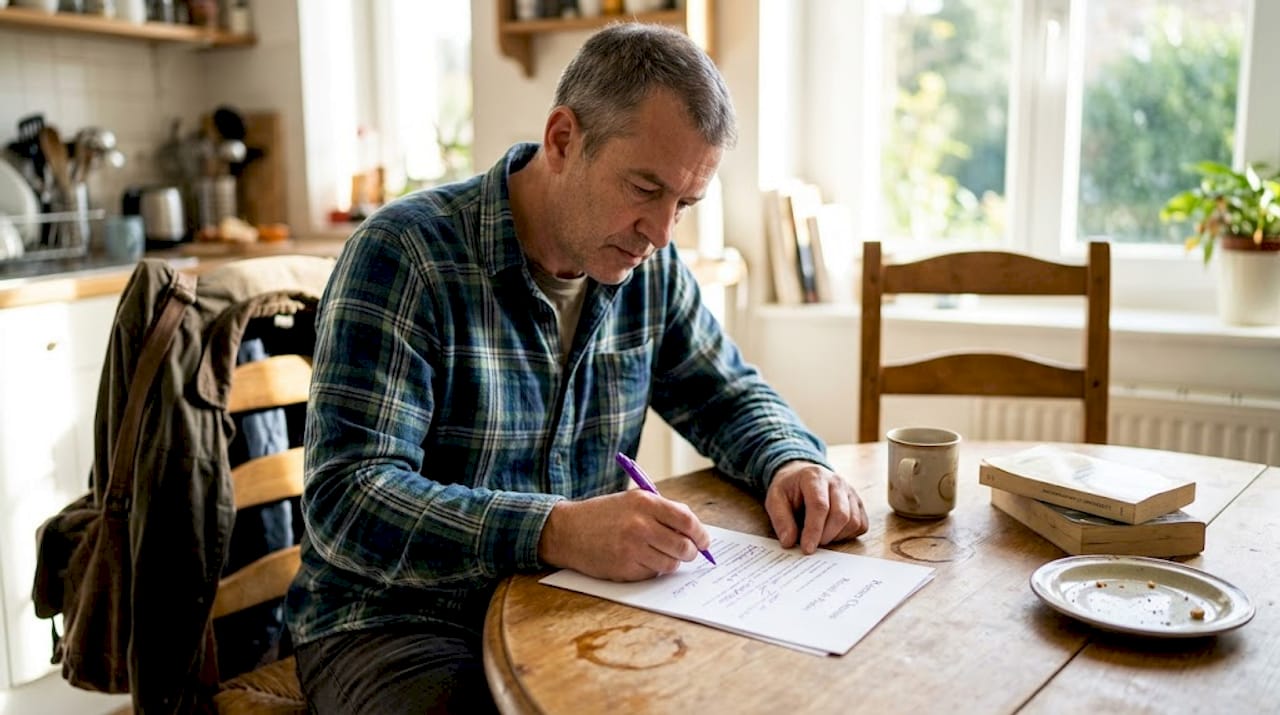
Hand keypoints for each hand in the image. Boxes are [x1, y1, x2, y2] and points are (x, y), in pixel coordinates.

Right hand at [538, 490, 712, 580]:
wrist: (567, 531)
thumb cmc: (603, 515)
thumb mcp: (632, 500)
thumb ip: (663, 510)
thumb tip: (693, 528)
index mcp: (645, 503)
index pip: (687, 521)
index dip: (701, 534)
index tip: (704, 541)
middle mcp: (640, 526)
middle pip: (684, 546)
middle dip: (691, 552)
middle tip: (688, 552)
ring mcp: (632, 549)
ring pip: (671, 564)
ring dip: (671, 562)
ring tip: (659, 554)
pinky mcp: (625, 569)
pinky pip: (652, 574)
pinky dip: (652, 569)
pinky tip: (638, 559)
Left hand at [764, 460, 867, 553]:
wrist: (802, 476)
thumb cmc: (789, 489)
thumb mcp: (774, 499)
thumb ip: (780, 519)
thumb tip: (789, 542)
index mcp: (814, 477)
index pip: (819, 505)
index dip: (814, 530)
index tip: (807, 549)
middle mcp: (837, 482)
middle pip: (841, 514)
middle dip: (826, 536)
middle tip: (812, 544)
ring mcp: (850, 492)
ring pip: (853, 521)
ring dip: (837, 536)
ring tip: (820, 536)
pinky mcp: (858, 503)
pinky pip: (861, 525)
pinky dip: (847, 535)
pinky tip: (832, 533)